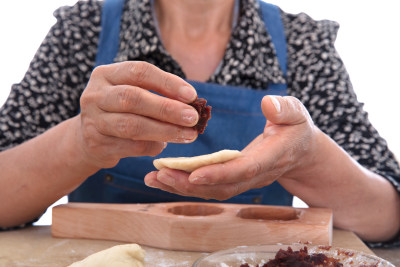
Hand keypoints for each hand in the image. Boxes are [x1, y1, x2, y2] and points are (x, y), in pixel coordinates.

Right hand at [77, 61, 199, 167]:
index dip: (167, 82)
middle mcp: (95, 95)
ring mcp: (93, 121)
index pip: (139, 72)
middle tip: (193, 118)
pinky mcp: (96, 145)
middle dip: (167, 109)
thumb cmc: (121, 111)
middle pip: (133, 98)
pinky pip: (131, 147)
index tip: (191, 95)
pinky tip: (165, 145)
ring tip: (188, 135)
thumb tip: (192, 103)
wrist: (90, 139)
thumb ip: (158, 94)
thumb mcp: (134, 94)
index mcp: (106, 74)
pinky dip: (152, 146)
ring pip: (132, 125)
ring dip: (165, 131)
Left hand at [144, 95, 318, 199]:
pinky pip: (208, 186)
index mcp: (271, 158)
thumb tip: (268, 104)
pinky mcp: (233, 180)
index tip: (194, 174)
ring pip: (211, 190)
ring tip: (153, 178)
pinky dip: (185, 184)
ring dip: (182, 187)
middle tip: (160, 175)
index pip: (244, 169)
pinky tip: (163, 177)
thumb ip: (285, 109)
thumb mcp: (296, 113)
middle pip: (221, 186)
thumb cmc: (295, 128)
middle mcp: (255, 175)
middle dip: (190, 184)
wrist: (298, 151)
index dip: (220, 174)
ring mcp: (243, 181)